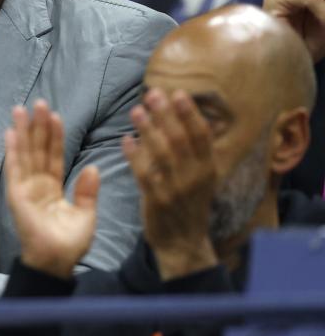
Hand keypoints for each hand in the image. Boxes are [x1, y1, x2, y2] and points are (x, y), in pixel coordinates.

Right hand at [5, 101, 99, 279]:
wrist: (57, 262)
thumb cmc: (70, 244)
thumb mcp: (86, 215)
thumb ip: (88, 191)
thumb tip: (93, 167)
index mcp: (53, 189)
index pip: (54, 157)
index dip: (54, 137)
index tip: (55, 115)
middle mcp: (37, 185)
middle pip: (38, 150)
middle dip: (37, 127)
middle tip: (37, 102)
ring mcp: (25, 189)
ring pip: (25, 155)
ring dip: (23, 132)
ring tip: (20, 109)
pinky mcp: (17, 196)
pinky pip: (15, 170)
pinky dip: (12, 152)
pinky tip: (11, 134)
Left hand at [122, 89, 218, 280]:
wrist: (182, 242)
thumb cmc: (188, 203)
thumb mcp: (199, 177)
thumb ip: (190, 151)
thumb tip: (178, 116)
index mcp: (209, 169)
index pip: (202, 136)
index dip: (190, 114)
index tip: (178, 93)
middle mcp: (195, 177)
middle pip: (180, 139)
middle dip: (166, 115)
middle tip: (153, 93)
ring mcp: (176, 189)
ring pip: (161, 154)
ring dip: (148, 130)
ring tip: (136, 110)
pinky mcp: (157, 200)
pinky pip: (143, 173)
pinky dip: (134, 155)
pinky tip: (125, 140)